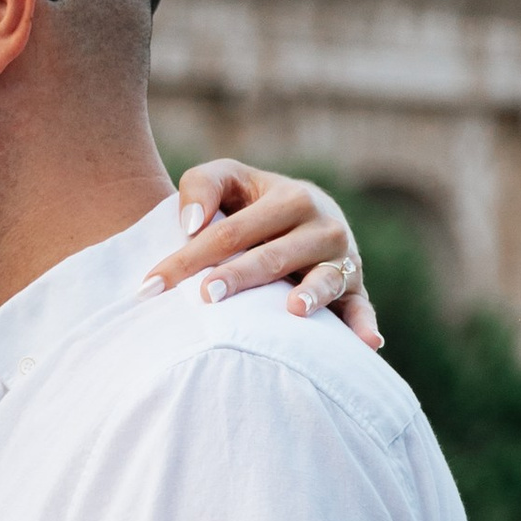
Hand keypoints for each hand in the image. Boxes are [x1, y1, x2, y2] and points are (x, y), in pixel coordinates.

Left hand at [149, 161, 381, 348]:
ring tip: (293, 311)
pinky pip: (362, 309)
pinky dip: (365, 324)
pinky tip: (368, 342)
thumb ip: (202, 187)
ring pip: (324, 280)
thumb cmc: (253, 201)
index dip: (188, 258)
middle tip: (205, 297)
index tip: (152, 285)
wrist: (303, 213)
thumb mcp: (229, 179)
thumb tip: (190, 224)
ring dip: (311, 295)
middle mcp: (322, 226)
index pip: (230, 232)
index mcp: (290, 198)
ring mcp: (342, 260)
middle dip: (238, 277)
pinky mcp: (356, 289)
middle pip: (271, 257)